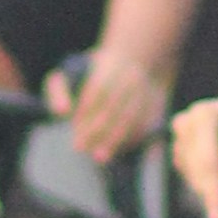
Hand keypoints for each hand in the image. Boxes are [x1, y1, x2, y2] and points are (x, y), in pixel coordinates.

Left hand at [56, 44, 171, 165]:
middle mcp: (131, 77)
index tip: (73, 129)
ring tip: (99, 157)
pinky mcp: (158, 105)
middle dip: (98, 130)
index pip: (98, 90)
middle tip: (81, 147)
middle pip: (116, 106)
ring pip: (133, 118)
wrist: (136, 60)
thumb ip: (59, 90)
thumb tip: (61, 112)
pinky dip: (131, 140)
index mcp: (109, 66)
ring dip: (115, 140)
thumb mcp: (70, 71)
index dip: (86, 111)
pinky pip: (146, 125)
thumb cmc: (93, 72)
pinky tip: (116, 150)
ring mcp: (148, 91)